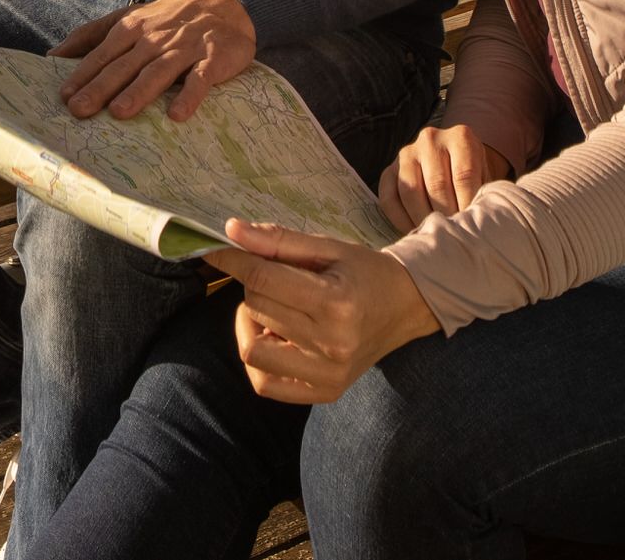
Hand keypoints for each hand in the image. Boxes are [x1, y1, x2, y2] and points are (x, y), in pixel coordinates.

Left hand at [50, 0, 257, 120]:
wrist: (227, 5)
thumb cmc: (168, 18)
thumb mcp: (129, 18)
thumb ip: (92, 35)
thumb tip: (53, 55)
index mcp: (132, 28)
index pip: (103, 53)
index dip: (83, 74)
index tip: (64, 96)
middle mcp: (156, 37)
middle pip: (125, 64)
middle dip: (101, 87)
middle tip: (80, 110)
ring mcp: (185, 48)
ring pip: (158, 70)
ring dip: (139, 91)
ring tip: (119, 112)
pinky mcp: (213, 59)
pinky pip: (200, 79)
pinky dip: (190, 95)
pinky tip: (177, 114)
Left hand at [205, 219, 441, 403]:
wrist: (406, 306)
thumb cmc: (365, 272)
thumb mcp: (328, 247)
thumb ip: (279, 241)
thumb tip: (230, 232)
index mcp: (335, 303)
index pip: (263, 280)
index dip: (234, 261)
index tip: (218, 250)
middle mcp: (332, 344)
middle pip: (257, 309)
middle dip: (255, 287)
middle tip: (273, 278)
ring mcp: (328, 375)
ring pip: (253, 351)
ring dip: (252, 325)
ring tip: (275, 310)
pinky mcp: (325, 393)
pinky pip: (266, 385)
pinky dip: (259, 360)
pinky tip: (275, 339)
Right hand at [377, 123, 512, 233]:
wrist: (453, 161)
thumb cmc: (474, 175)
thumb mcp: (485, 177)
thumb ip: (483, 195)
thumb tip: (478, 224)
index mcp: (460, 137)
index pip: (464, 175)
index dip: (467, 205)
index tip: (471, 227)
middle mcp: (431, 139)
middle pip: (437, 184)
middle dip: (447, 215)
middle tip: (455, 238)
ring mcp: (407, 153)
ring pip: (411, 192)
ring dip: (424, 220)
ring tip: (437, 238)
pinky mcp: (389, 170)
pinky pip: (389, 198)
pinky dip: (401, 220)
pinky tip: (415, 233)